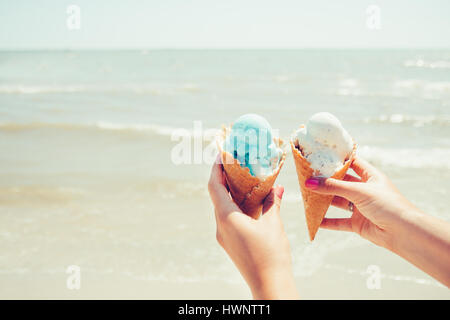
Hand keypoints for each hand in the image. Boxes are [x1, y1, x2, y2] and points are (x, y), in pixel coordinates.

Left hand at [208, 155, 298, 298]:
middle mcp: (220, 226)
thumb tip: (277, 188)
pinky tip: (251, 201)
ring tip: (244, 178)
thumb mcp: (273, 224)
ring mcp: (224, 235)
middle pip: (217, 195)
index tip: (222, 154)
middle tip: (235, 162)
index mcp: (226, 217)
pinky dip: (237, 205)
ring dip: (231, 192)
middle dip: (224, 178)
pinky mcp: (230, 243)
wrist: (269, 285)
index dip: (216, 168)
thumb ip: (272, 203)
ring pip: (223, 207)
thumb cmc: (271, 255)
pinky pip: (229, 217)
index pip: (214, 186)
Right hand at [304, 156, 418, 249]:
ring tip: (307, 196)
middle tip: (308, 177)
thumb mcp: (358, 191)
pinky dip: (327, 221)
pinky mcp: (358, 223)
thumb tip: (309, 183)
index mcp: (371, 177)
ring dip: (324, 201)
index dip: (338, 159)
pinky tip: (315, 220)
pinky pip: (339, 221)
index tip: (320, 155)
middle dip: (325, 181)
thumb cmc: (387, 205)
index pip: (352, 163)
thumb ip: (333, 187)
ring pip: (338, 202)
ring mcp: (361, 207)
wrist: (403, 233)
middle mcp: (365, 190)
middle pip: (341, 183)